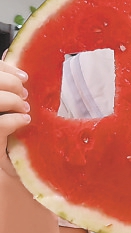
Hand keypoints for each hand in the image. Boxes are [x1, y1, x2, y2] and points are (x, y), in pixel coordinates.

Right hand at [0, 60, 29, 177]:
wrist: (11, 174)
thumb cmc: (8, 142)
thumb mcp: (7, 110)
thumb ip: (6, 87)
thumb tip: (12, 59)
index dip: (3, 68)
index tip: (22, 76)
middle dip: (9, 84)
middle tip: (25, 94)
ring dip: (12, 101)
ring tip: (24, 109)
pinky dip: (14, 120)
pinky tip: (24, 121)